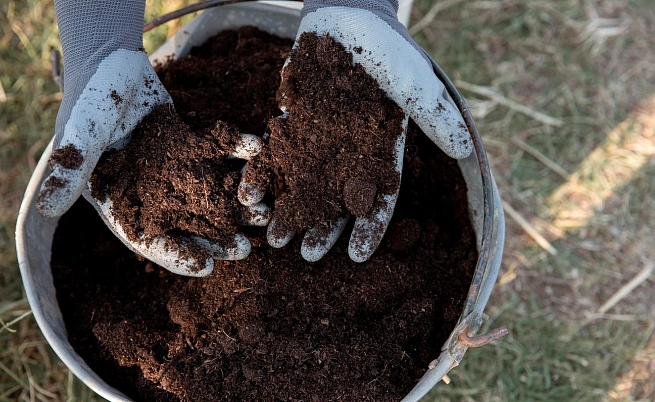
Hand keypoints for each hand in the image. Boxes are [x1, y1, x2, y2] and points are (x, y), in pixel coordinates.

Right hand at [35, 0, 262, 274]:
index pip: (148, 239)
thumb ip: (70, 169)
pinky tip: (259, 153)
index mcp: (122, 200)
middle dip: (217, 238)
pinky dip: (239, 153)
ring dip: (237, 203)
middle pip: (187, 224)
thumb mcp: (79, 136)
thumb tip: (45, 209)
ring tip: (264, 213)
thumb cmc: (89, 100)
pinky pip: (220, 153)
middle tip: (246, 249)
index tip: (205, 268)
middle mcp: (152, 191)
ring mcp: (175, 169)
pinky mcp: (193, 144)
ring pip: (210, 193)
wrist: (110, 60)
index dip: (175, 255)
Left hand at [239, 0, 472, 262]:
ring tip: (274, 237)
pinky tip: (250, 194)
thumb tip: (465, 148)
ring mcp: (319, 140)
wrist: (350, 18)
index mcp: (381, 152)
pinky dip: (265, 173)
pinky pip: (276, 153)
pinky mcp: (293, 123)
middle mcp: (349, 153)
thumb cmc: (389, 51)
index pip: (378, 198)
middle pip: (336, 200)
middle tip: (305, 255)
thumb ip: (435, 116)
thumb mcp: (416, 82)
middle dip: (323, 229)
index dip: (369, 228)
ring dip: (291, 210)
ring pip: (304, 184)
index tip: (357, 256)